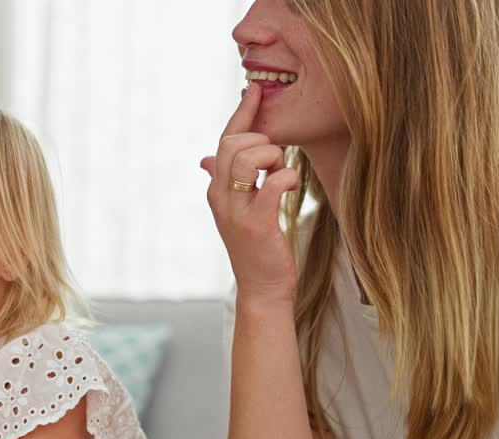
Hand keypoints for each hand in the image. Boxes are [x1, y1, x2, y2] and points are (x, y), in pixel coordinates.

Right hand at [200, 83, 301, 303]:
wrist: (262, 289)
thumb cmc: (256, 248)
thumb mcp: (236, 211)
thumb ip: (223, 181)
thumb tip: (205, 159)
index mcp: (215, 189)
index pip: (224, 140)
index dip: (241, 112)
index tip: (255, 90)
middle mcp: (219, 197)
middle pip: (234, 144)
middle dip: (264, 142)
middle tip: (277, 163)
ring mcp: (235, 210)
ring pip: (249, 157)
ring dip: (275, 158)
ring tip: (282, 176)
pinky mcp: (257, 223)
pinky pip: (273, 182)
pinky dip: (288, 178)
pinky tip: (292, 188)